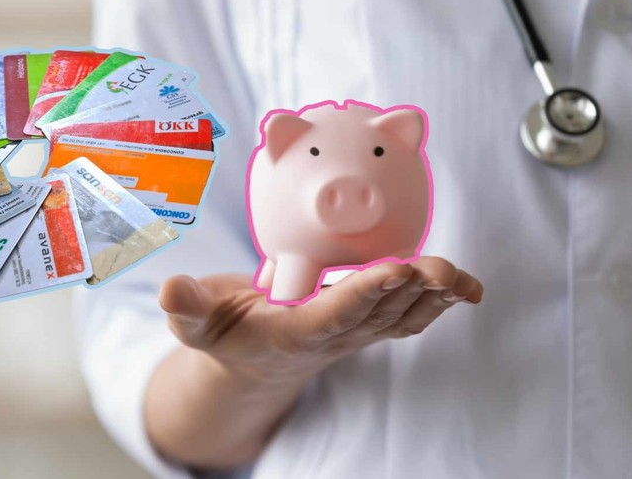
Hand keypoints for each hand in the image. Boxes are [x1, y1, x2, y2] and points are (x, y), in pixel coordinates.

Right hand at [159, 257, 483, 384]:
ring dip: (431, 297)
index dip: (364, 293)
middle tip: (434, 267)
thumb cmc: (226, 335)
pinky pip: (408, 317)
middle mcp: (330, 336)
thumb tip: (169, 289)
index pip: (332, 314)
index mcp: (291, 333)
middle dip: (408, 291)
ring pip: (400, 318)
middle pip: (377, 316)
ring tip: (457, 276)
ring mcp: (354, 334)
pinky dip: (437, 302)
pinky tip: (462, 285)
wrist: (254, 363)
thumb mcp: (196, 323)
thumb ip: (185, 307)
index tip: (393, 269)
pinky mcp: (367, 325)